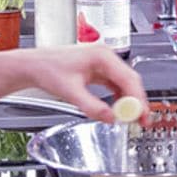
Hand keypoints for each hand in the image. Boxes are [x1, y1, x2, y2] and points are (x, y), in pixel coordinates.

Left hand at [23, 45, 148, 121]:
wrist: (34, 65)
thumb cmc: (47, 69)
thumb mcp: (70, 92)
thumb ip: (91, 106)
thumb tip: (110, 117)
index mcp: (102, 56)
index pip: (128, 79)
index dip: (137, 99)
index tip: (140, 115)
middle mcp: (106, 56)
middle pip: (131, 80)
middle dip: (137, 101)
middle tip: (141, 120)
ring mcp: (104, 62)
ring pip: (125, 82)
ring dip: (129, 100)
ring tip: (132, 117)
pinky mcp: (99, 69)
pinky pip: (116, 83)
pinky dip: (120, 96)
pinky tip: (119, 108)